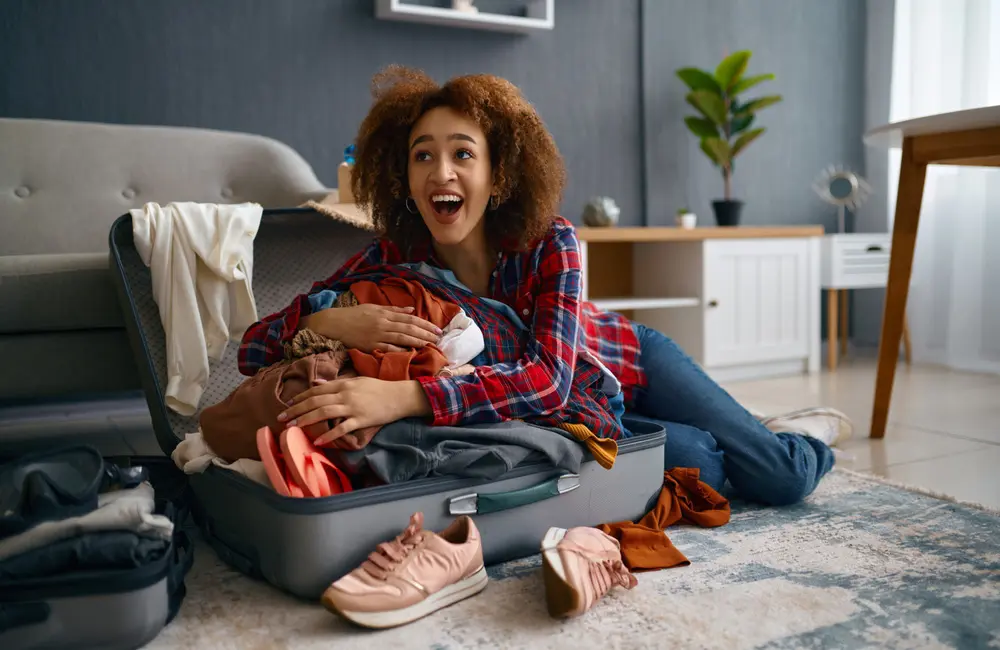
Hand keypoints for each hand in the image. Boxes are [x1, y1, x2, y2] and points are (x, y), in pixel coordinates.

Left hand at [277, 377, 430, 443]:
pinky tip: (318, 441)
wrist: (400, 396)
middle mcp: (345, 394)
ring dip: (306, 420)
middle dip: (296, 410)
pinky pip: (342, 428)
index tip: (288, 405)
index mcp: (343, 384)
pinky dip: (329, 435)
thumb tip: (317, 384)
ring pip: (324, 413)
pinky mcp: (361, 419)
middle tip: (281, 418)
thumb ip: (336, 383)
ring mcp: (353, 407)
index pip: (316, 390)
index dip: (301, 398)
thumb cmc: (378, 388)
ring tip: (293, 427)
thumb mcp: (356, 381)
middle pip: (315, 401)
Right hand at [301, 304, 441, 353]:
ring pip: (402, 338)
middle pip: (409, 328)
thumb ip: (393, 310)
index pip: (410, 318)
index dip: (425, 324)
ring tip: (430, 345)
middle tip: (439, 339)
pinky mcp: (370, 346)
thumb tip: (411, 309)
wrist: (333, 324)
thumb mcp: (374, 308)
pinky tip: (410, 353)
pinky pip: (388, 348)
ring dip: (417, 341)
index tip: (437, 329)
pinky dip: (400, 350)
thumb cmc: (354, 316)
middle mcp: (383, 324)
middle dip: (425, 333)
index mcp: (385, 314)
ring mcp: (377, 335)